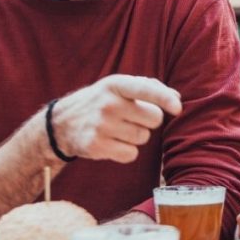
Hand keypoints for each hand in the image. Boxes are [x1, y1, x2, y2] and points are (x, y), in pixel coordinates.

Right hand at [51, 75, 181, 163]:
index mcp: (116, 84)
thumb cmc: (102, 101)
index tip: (177, 108)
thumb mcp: (119, 86)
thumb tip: (176, 98)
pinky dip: (127, 151)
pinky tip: (112, 142)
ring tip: (119, 129)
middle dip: (150, 120)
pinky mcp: (95, 146)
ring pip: (143, 137)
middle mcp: (108, 104)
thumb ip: (150, 87)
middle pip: (154, 119)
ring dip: (137, 136)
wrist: (62, 123)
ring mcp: (100, 126)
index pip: (145, 89)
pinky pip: (131, 154)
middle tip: (132, 118)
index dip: (164, 98)